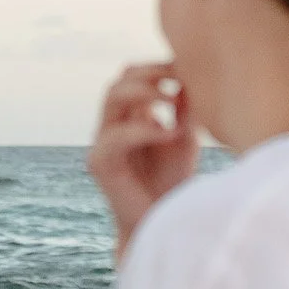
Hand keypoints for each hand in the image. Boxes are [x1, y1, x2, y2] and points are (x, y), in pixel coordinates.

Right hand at [88, 62, 198, 255]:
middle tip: (178, 78)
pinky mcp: (99, 164)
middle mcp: (112, 126)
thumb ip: (184, 106)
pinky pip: (116, 135)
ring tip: (172, 99)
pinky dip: (144, 129)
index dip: (159, 66)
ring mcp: (103, 143)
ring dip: (144, 92)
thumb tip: (189, 72)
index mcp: (130, 117)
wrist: (161, 222)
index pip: (135, 76)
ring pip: (113, 97)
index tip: (189, 69)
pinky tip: (170, 134)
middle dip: (151, 73)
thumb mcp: (185, 136)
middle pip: (121, 79)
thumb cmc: (173, 182)